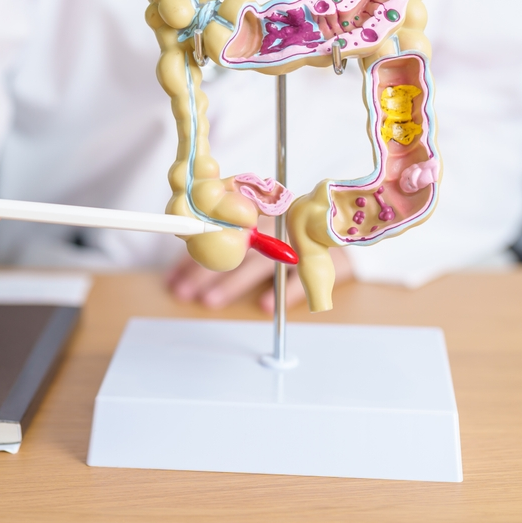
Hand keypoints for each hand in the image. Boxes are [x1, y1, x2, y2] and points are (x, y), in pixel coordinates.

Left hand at [166, 236, 353, 312]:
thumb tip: (193, 267)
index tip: (173, 276)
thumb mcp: (267, 228)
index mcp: (261, 216)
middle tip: (184, 292)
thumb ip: (235, 239)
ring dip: (233, 284)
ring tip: (211, 300)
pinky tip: (263, 306)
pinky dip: (281, 292)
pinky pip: (300, 278)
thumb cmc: (301, 229)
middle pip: (232, 253)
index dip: (196, 256)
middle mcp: (278, 227)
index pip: (221, 237)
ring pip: (259, 265)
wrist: (348, 228)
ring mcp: (302, 244)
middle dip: (205, 274)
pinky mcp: (326, 261)